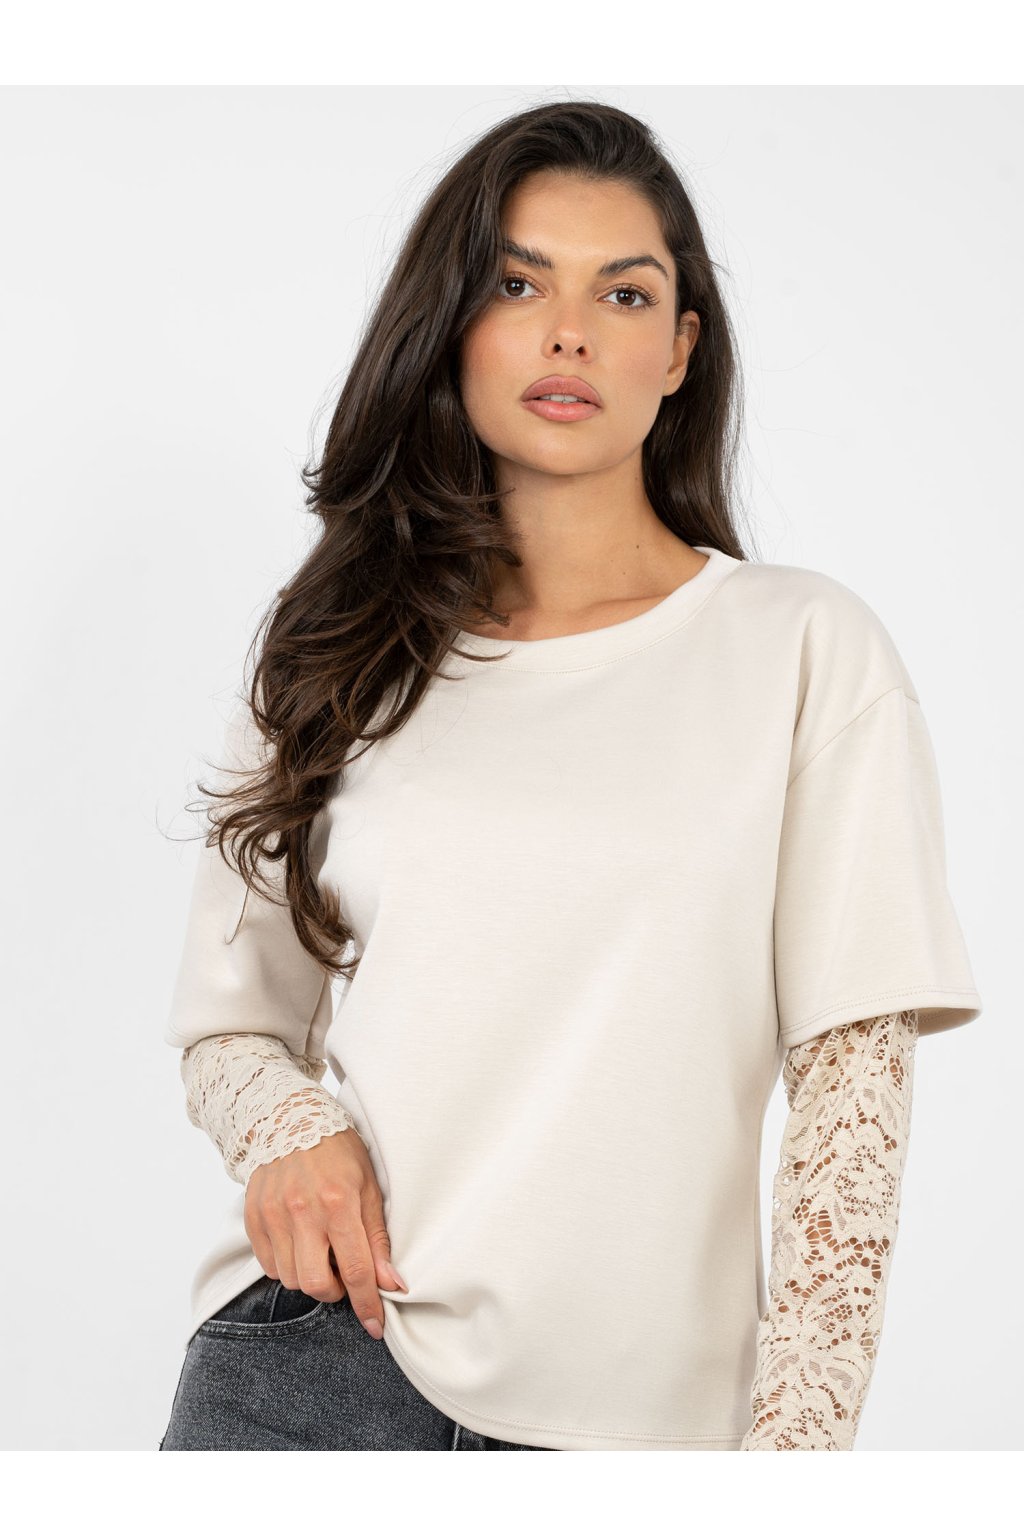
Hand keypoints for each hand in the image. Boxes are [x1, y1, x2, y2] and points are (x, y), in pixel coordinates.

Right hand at [243, 1126, 406, 1338]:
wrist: (289, 1118)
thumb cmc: (338, 1151)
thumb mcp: (370, 1185)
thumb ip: (377, 1237)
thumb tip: (391, 1283)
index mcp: (338, 1202)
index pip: (356, 1270)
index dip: (367, 1304)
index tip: (376, 1326)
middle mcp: (302, 1211)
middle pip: (316, 1284)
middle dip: (335, 1291)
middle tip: (343, 1273)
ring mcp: (273, 1215)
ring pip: (290, 1279)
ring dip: (310, 1276)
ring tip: (320, 1250)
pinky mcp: (253, 1217)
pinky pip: (268, 1265)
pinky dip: (286, 1264)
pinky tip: (298, 1243)